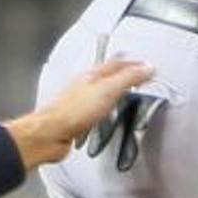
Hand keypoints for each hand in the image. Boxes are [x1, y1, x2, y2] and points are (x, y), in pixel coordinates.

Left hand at [8, 58, 155, 164]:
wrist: (50, 133)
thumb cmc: (72, 112)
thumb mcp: (108, 90)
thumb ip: (129, 78)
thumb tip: (147, 68)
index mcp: (92, 75)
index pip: (118, 63)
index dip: (134, 64)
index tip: (147, 66)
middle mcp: (85, 86)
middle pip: (108, 75)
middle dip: (124, 74)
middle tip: (137, 75)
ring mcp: (80, 102)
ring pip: (101, 91)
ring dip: (114, 90)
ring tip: (125, 91)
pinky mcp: (77, 119)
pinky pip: (95, 109)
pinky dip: (105, 108)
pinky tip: (105, 114)